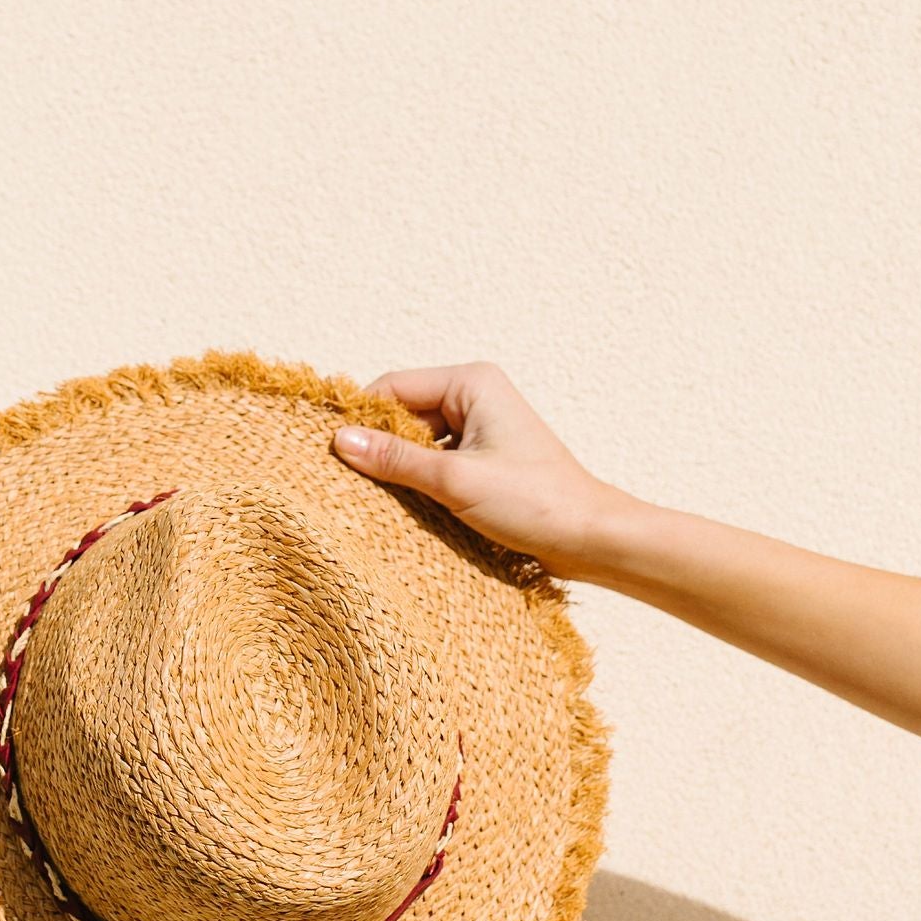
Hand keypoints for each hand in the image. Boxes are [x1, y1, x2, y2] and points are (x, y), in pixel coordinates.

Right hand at [335, 362, 632, 578]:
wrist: (590, 537)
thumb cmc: (534, 502)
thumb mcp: (454, 480)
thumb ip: (394, 458)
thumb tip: (340, 440)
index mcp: (471, 382)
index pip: (393, 388)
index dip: (362, 419)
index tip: (330, 452)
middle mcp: (476, 396)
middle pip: (404, 413)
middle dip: (380, 446)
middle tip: (348, 481)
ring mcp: (481, 427)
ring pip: (418, 441)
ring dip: (400, 468)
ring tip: (377, 498)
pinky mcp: (484, 458)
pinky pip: (436, 460)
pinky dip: (420, 481)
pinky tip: (408, 507)